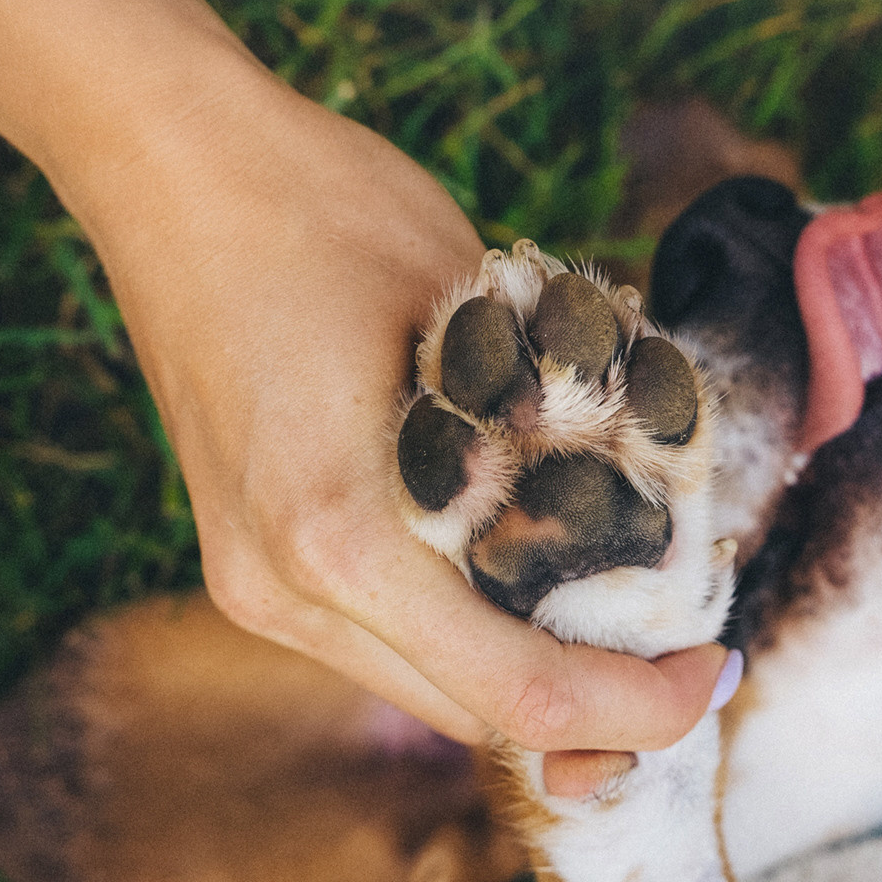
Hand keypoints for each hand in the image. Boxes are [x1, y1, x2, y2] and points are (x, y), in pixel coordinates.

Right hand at [60, 64, 729, 748]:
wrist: (167, 165)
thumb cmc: (329, 208)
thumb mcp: (484, 314)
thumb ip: (556, 443)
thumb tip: (655, 528)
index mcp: (343, 537)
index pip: (523, 695)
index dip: (641, 706)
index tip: (714, 664)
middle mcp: (284, 591)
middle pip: (477, 716)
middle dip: (595, 701)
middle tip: (684, 640)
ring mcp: (252, 585)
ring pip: (428, 685)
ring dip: (527, 664)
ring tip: (614, 596)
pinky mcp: (243, 562)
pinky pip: (382, 636)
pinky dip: (465, 622)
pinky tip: (518, 556)